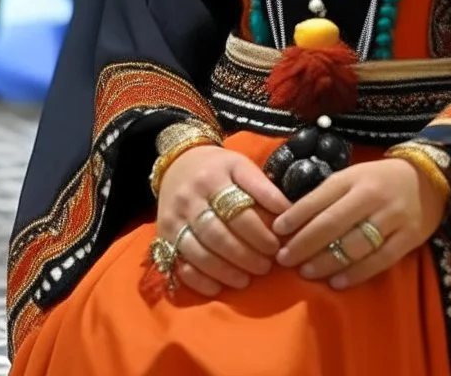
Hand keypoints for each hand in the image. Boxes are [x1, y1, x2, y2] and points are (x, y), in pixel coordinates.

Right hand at [156, 145, 289, 296]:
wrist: (178, 162)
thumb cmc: (218, 168)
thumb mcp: (240, 166)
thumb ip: (262, 187)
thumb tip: (287, 215)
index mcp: (213, 177)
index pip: (238, 210)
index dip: (259, 232)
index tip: (277, 245)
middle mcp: (190, 198)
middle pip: (218, 234)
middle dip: (245, 255)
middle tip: (266, 266)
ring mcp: (173, 219)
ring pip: (199, 252)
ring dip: (225, 270)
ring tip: (246, 280)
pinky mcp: (162, 236)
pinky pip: (178, 264)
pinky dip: (198, 280)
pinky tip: (217, 288)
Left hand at [273, 158, 445, 288]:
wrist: (428, 177)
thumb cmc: (381, 179)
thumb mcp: (354, 176)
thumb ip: (329, 195)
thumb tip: (293, 218)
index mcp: (355, 178)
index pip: (320, 197)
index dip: (296, 215)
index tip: (276, 231)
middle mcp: (372, 196)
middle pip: (332, 223)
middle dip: (304, 243)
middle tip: (284, 259)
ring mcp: (392, 217)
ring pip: (353, 244)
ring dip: (326, 261)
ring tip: (306, 271)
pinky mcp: (409, 238)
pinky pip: (379, 260)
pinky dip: (356, 273)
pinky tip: (337, 282)